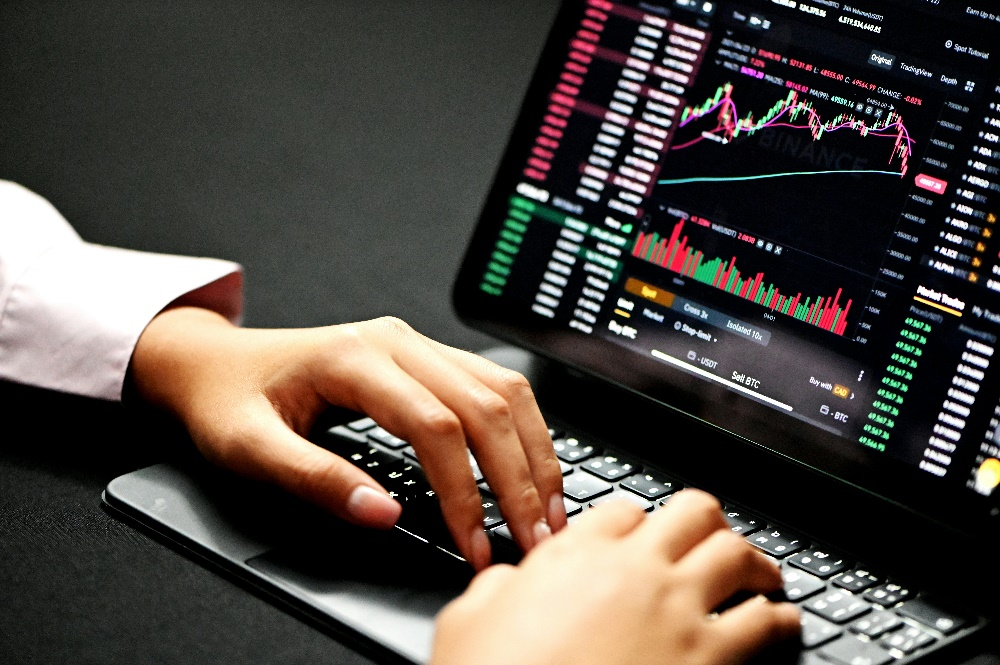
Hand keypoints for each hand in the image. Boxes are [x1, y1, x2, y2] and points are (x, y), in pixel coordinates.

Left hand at [130, 308, 566, 568]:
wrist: (218, 362)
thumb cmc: (230, 401)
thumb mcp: (249, 448)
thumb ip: (315, 480)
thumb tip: (384, 514)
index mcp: (354, 357)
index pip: (434, 426)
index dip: (464, 491)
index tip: (474, 544)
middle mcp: (396, 341)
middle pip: (484, 404)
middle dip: (517, 477)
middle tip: (534, 537)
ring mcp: (416, 344)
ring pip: (500, 388)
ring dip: (531, 450)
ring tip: (547, 508)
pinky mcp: (426, 356)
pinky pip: (491, 384)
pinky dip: (519, 429)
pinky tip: (529, 465)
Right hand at [432, 490, 799, 664]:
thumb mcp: (469, 619)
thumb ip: (497, 587)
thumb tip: (507, 581)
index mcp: (577, 554)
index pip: (624, 510)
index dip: (636, 521)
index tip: (642, 535)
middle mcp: (635, 571)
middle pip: (694, 511)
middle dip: (707, 521)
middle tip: (713, 536)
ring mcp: (678, 610)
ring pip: (737, 555)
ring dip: (753, 562)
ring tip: (761, 573)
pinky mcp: (711, 658)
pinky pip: (765, 622)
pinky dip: (780, 617)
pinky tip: (781, 621)